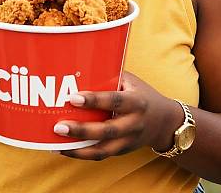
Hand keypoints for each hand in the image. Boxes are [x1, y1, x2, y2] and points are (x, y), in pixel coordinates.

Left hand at [53, 72, 183, 159]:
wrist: (165, 122)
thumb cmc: (141, 94)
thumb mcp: (131, 81)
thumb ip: (109, 76)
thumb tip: (78, 66)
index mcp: (136, 102)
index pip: (114, 101)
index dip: (94, 100)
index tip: (73, 98)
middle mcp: (134, 123)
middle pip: (107, 130)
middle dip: (81, 129)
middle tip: (58, 126)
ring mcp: (128, 141)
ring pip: (102, 149)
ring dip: (78, 148)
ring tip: (56, 142)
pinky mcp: (122, 151)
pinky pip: (100, 155)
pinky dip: (81, 154)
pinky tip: (63, 149)